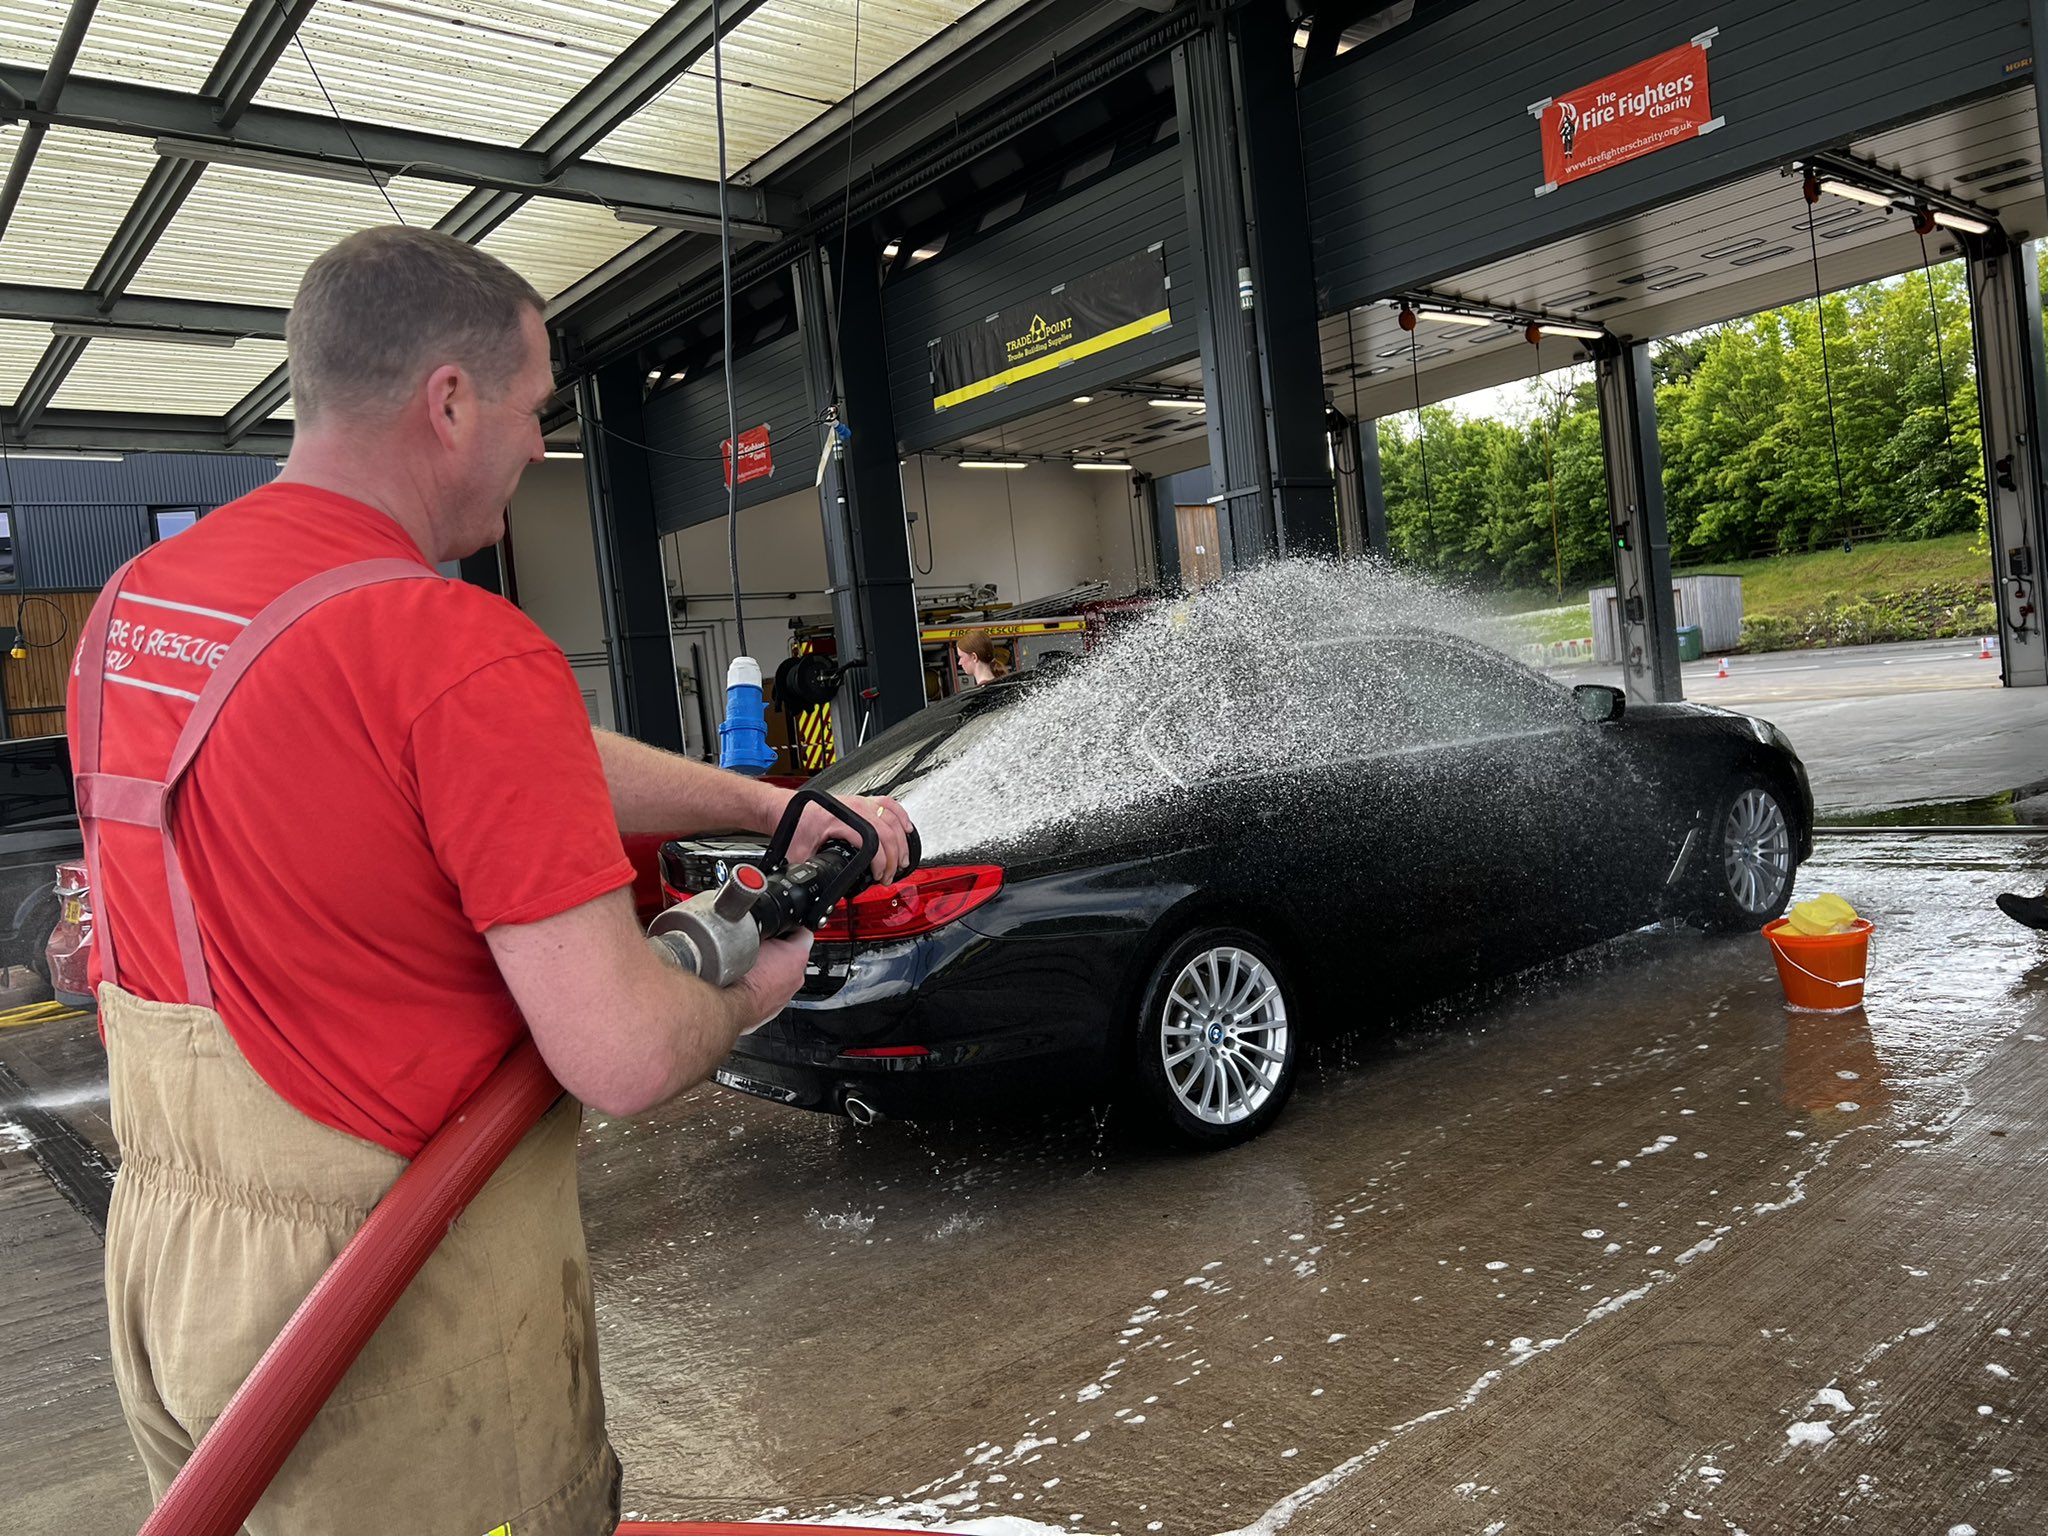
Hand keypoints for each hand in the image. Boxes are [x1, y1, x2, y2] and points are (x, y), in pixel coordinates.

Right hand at [735, 930, 812, 1032]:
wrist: (731, 1003)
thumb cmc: (741, 975)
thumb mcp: (752, 938)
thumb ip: (764, 930)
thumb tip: (759, 924)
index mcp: (798, 955)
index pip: (804, 931)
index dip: (791, 926)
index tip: (782, 926)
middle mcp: (798, 976)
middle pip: (794, 954)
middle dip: (780, 948)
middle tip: (763, 946)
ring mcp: (788, 993)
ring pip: (785, 973)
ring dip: (773, 968)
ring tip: (755, 964)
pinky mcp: (776, 1006)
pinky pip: (775, 989)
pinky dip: (767, 985)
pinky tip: (752, 981)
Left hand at [785, 792, 915, 883]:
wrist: (786, 807)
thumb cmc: (793, 824)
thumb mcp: (801, 853)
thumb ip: (813, 871)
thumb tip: (821, 890)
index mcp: (837, 820)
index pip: (870, 841)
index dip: (879, 862)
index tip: (878, 876)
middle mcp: (852, 808)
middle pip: (886, 831)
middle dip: (892, 858)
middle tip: (888, 875)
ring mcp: (859, 802)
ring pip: (891, 818)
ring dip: (901, 842)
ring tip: (901, 861)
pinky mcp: (862, 801)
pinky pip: (889, 805)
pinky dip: (901, 817)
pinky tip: (906, 830)